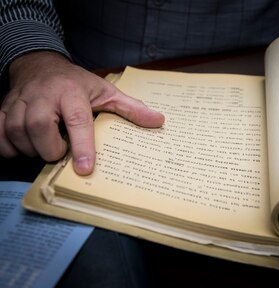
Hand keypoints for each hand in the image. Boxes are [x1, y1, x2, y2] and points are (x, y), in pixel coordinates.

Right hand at [0, 51, 163, 174]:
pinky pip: (0, 137)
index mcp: (72, 93)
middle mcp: (43, 97)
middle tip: (62, 149)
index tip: (86, 168)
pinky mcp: (2, 111)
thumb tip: (159, 121)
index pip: (77, 121)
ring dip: (33, 150)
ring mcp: (18, 103)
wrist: (40, 65)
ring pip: (17, 136)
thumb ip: (131, 108)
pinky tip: (26, 145)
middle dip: (53, 149)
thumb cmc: (76, 83)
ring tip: (47, 145)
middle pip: (40, 131)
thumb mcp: (106, 92)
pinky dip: (10, 147)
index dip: (81, 146)